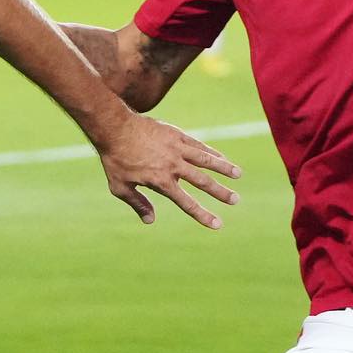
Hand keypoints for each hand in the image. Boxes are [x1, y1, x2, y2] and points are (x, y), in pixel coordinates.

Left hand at [96, 113, 241, 229]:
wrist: (115, 128)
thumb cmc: (115, 160)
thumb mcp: (121, 187)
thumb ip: (138, 203)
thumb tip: (150, 220)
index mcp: (161, 182)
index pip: (187, 203)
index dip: (203, 215)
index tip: (218, 224)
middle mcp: (173, 166)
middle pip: (203, 182)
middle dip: (220, 193)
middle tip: (236, 200)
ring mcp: (176, 149)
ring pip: (206, 160)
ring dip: (223, 168)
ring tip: (238, 175)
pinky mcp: (177, 135)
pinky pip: (198, 145)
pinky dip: (211, 152)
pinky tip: (222, 157)